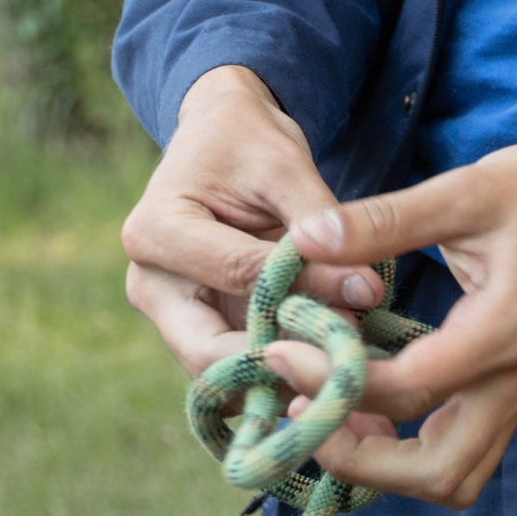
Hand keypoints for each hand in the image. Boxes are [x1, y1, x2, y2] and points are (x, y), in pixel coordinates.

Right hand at [121, 64, 381, 381]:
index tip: (368, 292)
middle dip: (282, 361)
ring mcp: (167, 316)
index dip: (306, 289)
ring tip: (347, 363)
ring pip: (224, 375)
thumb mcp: (286, 167)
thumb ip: (322, 224)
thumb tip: (366, 291)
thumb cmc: (248, 142)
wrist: (220, 139)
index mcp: (156, 230)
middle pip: (209, 352)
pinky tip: (329, 364)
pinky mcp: (193, 334)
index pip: (237, 276)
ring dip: (285, 375)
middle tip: (348, 360)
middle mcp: (148, 284)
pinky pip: (236, 370)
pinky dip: (281, 373)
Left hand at [285, 128, 516, 507]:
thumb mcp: (467, 189)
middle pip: (435, 473)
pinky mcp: (513, 391)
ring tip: (329, 414)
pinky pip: (461, 451)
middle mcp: (513, 382)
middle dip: (358, 460)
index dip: (331, 382)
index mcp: (501, 334)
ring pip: (453, 476)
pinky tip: (366, 400)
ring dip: (386, 468)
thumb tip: (304, 238)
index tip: (279, 349)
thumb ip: (386, 220)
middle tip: (300, 410)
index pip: (406, 392)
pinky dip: (409, 448)